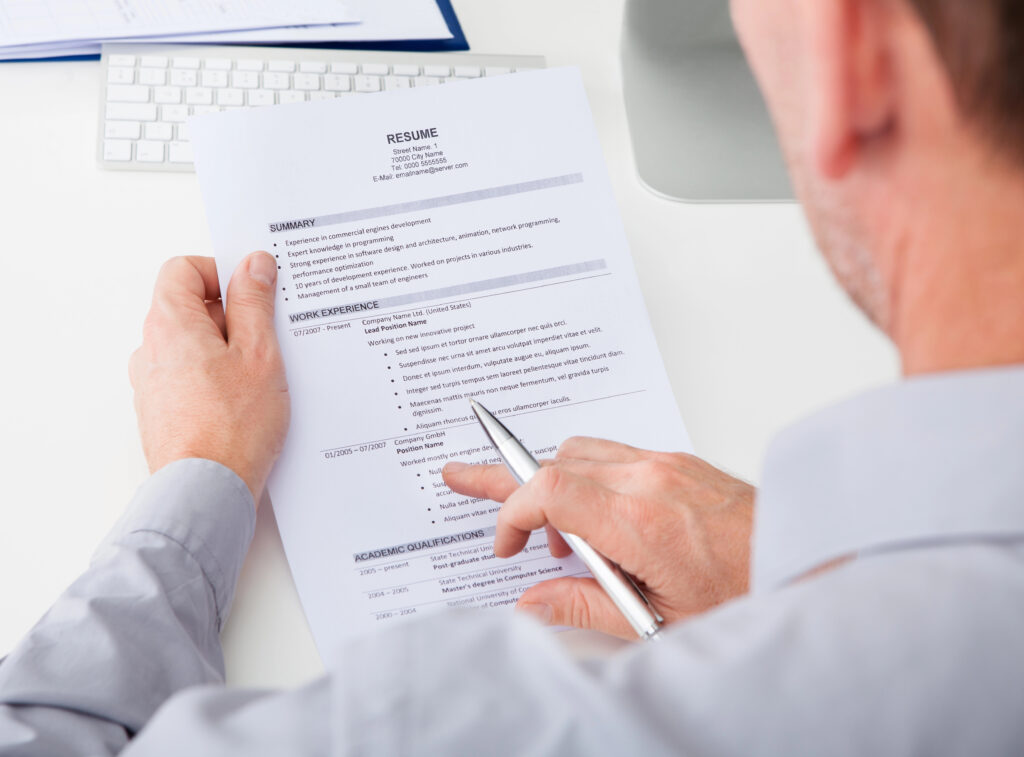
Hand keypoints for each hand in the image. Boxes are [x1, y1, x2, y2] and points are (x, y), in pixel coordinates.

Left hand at [129, 254, 289, 503]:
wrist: (206, 490)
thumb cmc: (232, 427)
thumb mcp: (259, 353)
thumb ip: (254, 302)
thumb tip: (253, 265)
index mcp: (170, 324)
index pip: (183, 270)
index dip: (220, 272)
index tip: (253, 288)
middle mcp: (151, 350)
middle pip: (188, 306)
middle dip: (231, 313)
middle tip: (267, 333)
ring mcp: (153, 383)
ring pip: (192, 344)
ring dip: (226, 348)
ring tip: (261, 373)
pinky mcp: (164, 411)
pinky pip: (191, 376)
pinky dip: (217, 377)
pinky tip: (247, 399)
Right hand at [443, 437, 753, 638]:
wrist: (812, 562)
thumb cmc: (747, 595)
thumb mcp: (660, 621)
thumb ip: (586, 608)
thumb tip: (532, 604)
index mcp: (640, 520)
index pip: (547, 490)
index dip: (511, 514)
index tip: (506, 547)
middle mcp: (650, 478)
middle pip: (555, 461)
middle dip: (507, 480)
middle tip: (463, 477)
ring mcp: (667, 464)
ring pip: (582, 452)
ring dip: (554, 484)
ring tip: (553, 536)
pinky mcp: (681, 462)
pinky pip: (616, 456)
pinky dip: (590, 480)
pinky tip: (598, 520)